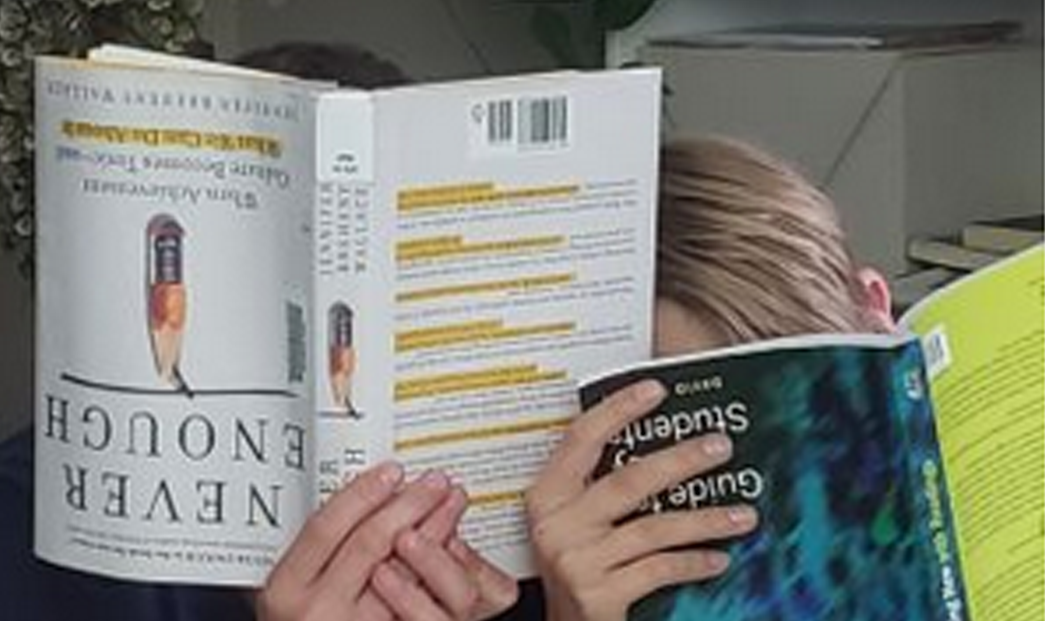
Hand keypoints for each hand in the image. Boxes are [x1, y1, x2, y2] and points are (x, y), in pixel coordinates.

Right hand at [257, 463, 517, 620]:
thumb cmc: (305, 618)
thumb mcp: (296, 585)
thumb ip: (323, 548)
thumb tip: (369, 497)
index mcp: (288, 586)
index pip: (326, 527)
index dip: (361, 494)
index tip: (390, 472)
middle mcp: (318, 608)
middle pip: (369, 543)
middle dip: (407, 505)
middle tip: (433, 483)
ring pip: (402, 571)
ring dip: (433, 532)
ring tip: (450, 506)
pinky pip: (417, 599)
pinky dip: (437, 569)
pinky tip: (451, 548)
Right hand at [525, 380, 758, 620]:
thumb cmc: (578, 569)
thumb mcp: (577, 524)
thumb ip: (601, 489)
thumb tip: (667, 448)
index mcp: (547, 496)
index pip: (581, 439)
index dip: (618, 410)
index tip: (655, 389)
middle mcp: (556, 524)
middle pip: (627, 480)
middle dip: (681, 460)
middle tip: (721, 446)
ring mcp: (576, 560)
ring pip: (652, 527)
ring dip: (704, 519)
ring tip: (743, 514)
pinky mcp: (597, 594)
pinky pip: (658, 569)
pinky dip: (693, 562)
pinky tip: (719, 558)